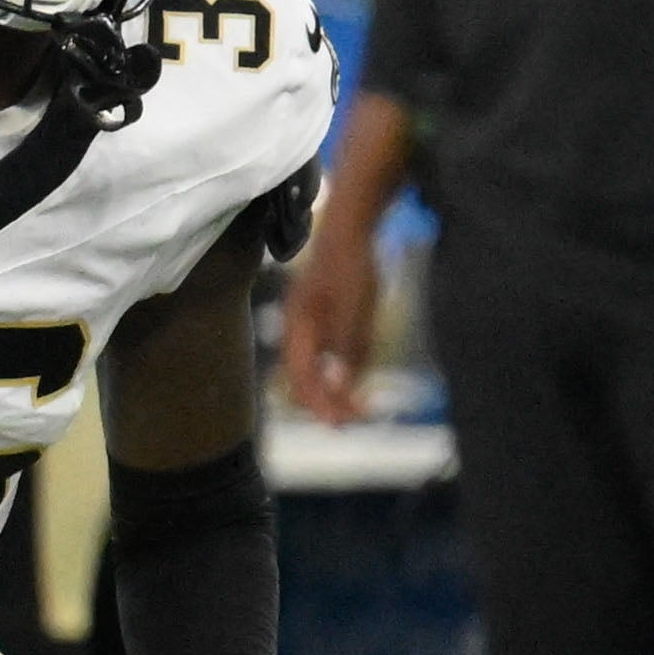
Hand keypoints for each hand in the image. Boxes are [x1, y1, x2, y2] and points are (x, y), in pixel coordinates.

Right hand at [278, 222, 378, 426]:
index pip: (302, 377)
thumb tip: (341, 387)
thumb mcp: (356, 309)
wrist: (350, 230)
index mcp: (299, 329)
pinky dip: (336, 371)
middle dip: (323, 402)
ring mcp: (308, 323)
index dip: (319, 403)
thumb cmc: (351, 267)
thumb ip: (348, 347)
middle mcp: (297, 330)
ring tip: (354, 406)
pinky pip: (324, 354)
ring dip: (331, 389)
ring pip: (312, 367)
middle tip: (350, 421)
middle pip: (302, 377)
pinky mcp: (322, 317)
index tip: (340, 424)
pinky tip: (354, 376)